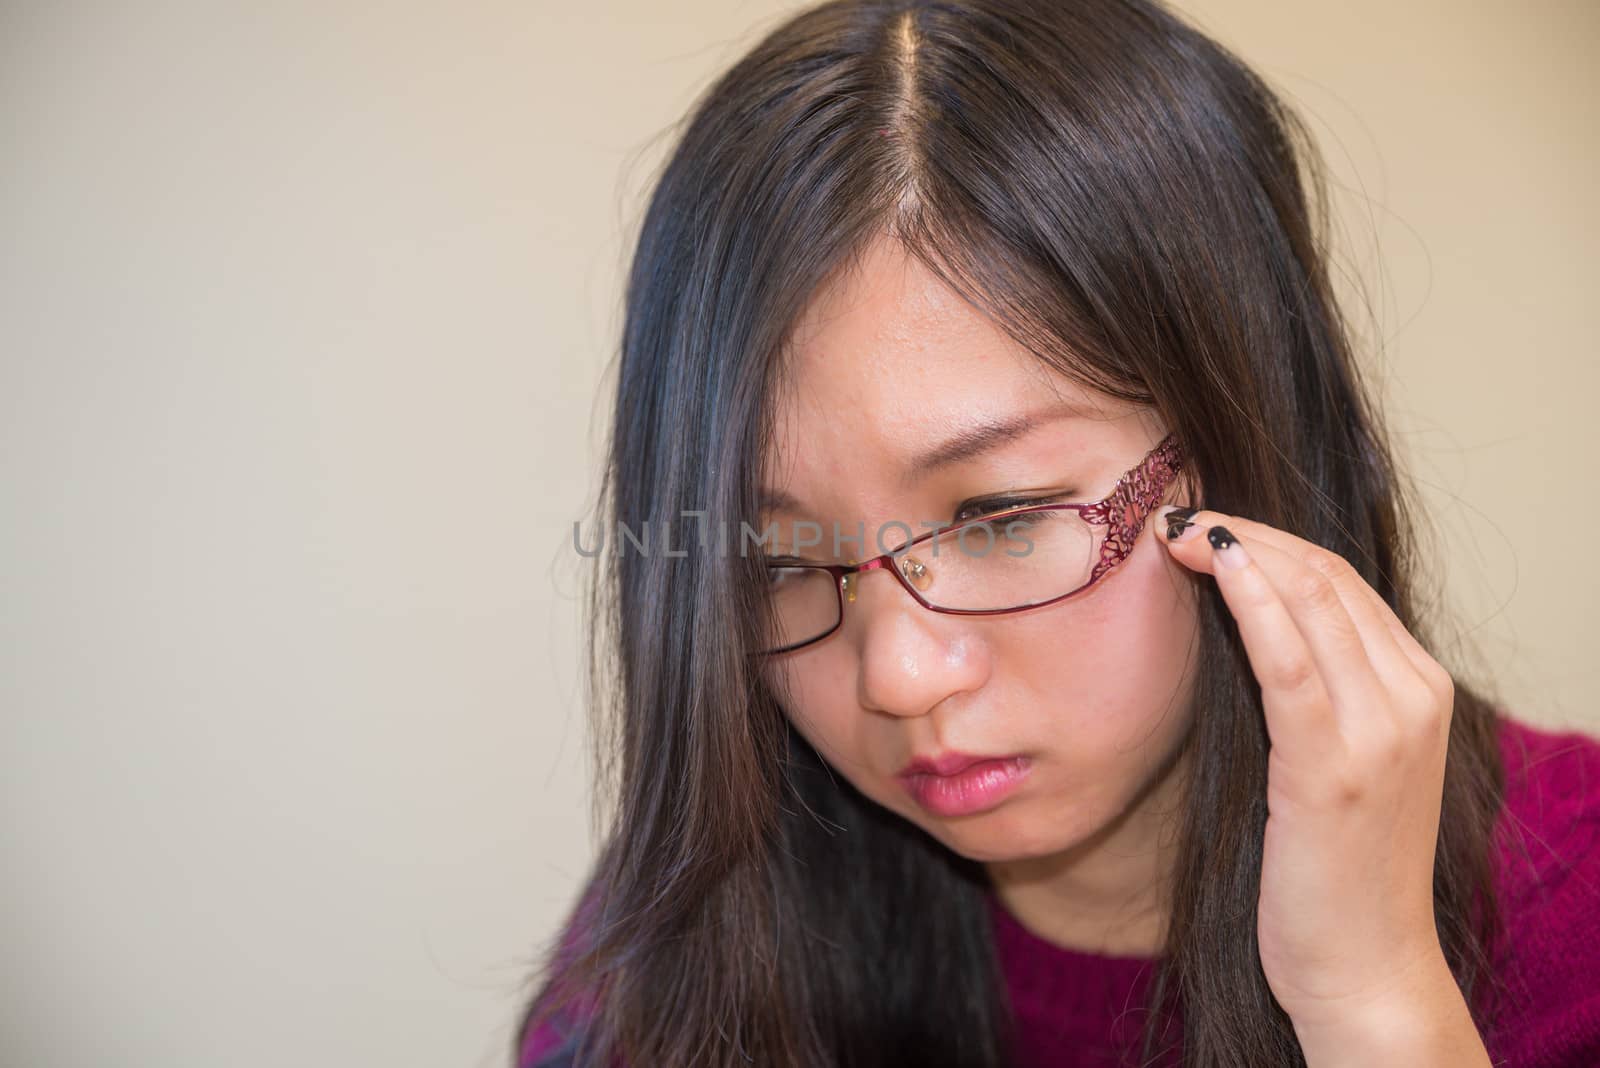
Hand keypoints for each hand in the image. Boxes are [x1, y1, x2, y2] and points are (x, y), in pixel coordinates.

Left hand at [1154, 505, 1477, 1057]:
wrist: (1365, 966)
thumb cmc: (1334, 864)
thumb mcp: (1332, 756)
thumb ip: (1309, 686)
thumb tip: (1242, 614)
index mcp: (1418, 684)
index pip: (1338, 579)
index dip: (1264, 538)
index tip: (1196, 521)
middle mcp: (1412, 695)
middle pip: (1324, 576)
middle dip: (1243, 533)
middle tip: (1172, 514)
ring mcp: (1381, 730)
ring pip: (1310, 602)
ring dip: (1234, 552)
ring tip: (1172, 531)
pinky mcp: (1334, 767)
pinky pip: (1292, 662)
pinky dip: (1253, 603)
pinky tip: (1214, 566)